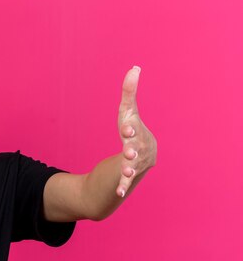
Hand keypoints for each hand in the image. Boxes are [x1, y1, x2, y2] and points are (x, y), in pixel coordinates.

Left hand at [117, 66, 156, 197]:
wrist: (141, 158)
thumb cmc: (132, 130)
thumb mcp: (128, 112)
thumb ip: (129, 92)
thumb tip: (134, 67)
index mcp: (140, 133)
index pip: (135, 129)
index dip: (130, 129)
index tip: (126, 129)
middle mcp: (141, 149)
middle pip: (136, 149)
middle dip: (132, 149)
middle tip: (128, 149)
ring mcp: (136, 164)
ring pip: (132, 167)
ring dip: (129, 169)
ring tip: (124, 171)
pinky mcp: (127, 176)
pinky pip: (125, 183)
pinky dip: (122, 187)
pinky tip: (118, 193)